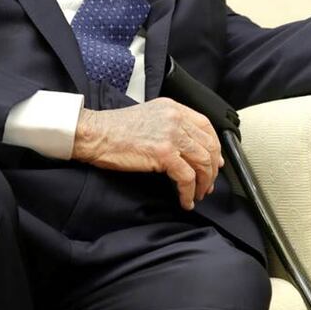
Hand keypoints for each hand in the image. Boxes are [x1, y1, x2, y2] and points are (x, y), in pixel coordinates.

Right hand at [71, 98, 224, 209]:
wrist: (95, 134)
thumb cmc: (114, 129)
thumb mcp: (148, 117)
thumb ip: (169, 126)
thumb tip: (188, 149)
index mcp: (173, 108)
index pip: (206, 125)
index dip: (214, 146)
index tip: (215, 162)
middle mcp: (175, 118)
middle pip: (208, 145)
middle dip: (212, 169)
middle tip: (209, 184)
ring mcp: (171, 135)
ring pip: (202, 162)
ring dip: (204, 183)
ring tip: (198, 195)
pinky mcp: (164, 153)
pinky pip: (187, 177)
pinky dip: (188, 192)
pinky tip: (185, 200)